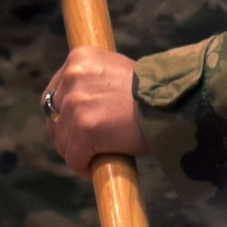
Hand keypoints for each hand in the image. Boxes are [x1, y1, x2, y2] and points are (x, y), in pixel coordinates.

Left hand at [42, 47, 146, 173]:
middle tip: (91, 147)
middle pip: (54, 121)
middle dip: (69, 137)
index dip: (64, 118)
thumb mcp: (114, 73)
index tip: (80, 130)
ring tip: (102, 155)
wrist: (173, 104)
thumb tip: (75, 110)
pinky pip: (74, 159)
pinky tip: (102, 166)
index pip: (54, 96)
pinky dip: (86, 169)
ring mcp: (76, 103)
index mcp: (78, 58)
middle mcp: (72, 77)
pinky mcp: (85, 129)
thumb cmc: (150, 93)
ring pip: (63, 143)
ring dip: (79, 154)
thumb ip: (92, 84)